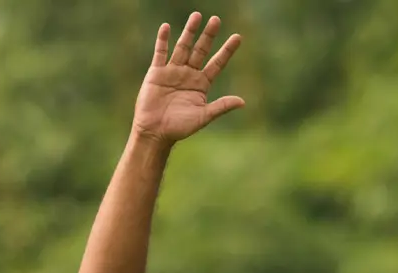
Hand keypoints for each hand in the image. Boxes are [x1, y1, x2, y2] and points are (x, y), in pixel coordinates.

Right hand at [132, 13, 243, 144]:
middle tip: (216, 20)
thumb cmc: (179, 128)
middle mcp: (188, 74)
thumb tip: (242, 102)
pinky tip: (166, 27)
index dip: (227, 51)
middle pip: (201, 50)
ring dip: (189, 32)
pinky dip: (163, 40)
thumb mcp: (203, 116)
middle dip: (208, 36)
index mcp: (201, 84)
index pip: (217, 63)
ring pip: (183, 47)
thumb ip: (221, 106)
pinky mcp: (157, 73)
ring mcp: (172, 72)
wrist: (155, 132)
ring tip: (197, 16)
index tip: (237, 37)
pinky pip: (160, 53)